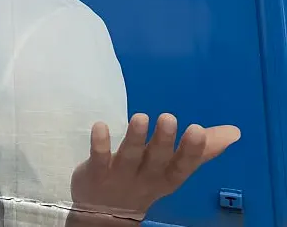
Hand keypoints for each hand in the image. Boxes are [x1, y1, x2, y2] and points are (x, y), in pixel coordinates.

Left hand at [70, 113, 240, 220]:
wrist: (105, 211)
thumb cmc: (144, 179)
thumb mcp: (173, 169)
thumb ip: (200, 150)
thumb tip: (233, 131)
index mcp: (167, 176)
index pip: (182, 166)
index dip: (191, 151)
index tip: (198, 129)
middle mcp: (146, 176)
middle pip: (156, 159)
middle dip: (163, 141)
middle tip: (169, 118)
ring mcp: (120, 175)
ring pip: (129, 156)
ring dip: (135, 137)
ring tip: (141, 117)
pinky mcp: (95, 171)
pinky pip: (98, 157)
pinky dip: (99, 144)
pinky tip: (100, 126)